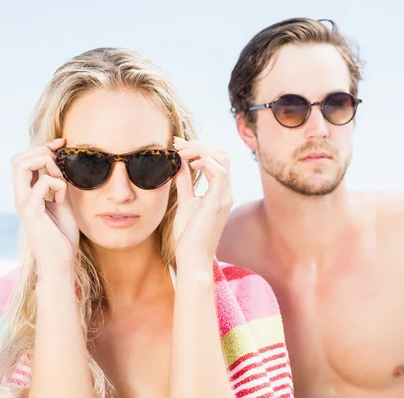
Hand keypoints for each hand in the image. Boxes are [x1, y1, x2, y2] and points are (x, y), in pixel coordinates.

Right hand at [11, 137, 78, 278]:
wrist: (60, 262)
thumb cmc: (62, 236)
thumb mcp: (63, 204)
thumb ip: (59, 186)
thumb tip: (60, 166)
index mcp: (28, 193)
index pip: (25, 160)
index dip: (43, 147)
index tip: (62, 142)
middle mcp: (21, 196)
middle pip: (18, 159)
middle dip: (41, 151)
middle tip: (60, 159)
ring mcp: (23, 203)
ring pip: (21, 166)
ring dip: (44, 163)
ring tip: (60, 177)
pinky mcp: (30, 212)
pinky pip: (41, 184)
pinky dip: (56, 183)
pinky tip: (62, 197)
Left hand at [172, 137, 233, 266]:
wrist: (193, 259)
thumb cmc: (189, 236)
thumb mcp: (186, 202)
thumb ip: (185, 182)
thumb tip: (180, 163)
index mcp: (220, 191)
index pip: (217, 158)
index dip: (198, 147)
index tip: (177, 144)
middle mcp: (226, 191)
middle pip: (222, 153)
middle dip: (199, 144)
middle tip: (178, 144)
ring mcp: (225, 195)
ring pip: (222, 157)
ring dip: (200, 149)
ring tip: (181, 152)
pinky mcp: (218, 201)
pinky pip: (219, 171)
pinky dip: (204, 161)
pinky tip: (190, 164)